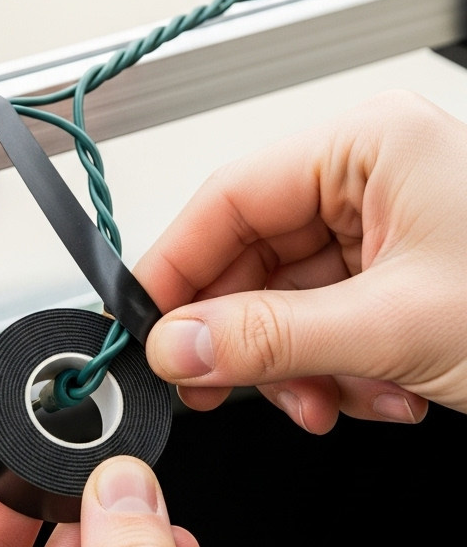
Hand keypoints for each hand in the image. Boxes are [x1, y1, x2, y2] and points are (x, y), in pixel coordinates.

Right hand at [137, 89, 466, 432]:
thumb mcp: (396, 325)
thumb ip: (274, 337)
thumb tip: (181, 344)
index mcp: (372, 145)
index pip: (232, 198)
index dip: (175, 268)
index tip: (139, 326)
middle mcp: (376, 177)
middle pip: (257, 258)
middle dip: (251, 340)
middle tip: (213, 388)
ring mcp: (391, 228)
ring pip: (294, 303)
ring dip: (304, 368)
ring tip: (332, 402)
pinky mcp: (407, 278)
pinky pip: (336, 323)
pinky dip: (345, 371)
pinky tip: (382, 394)